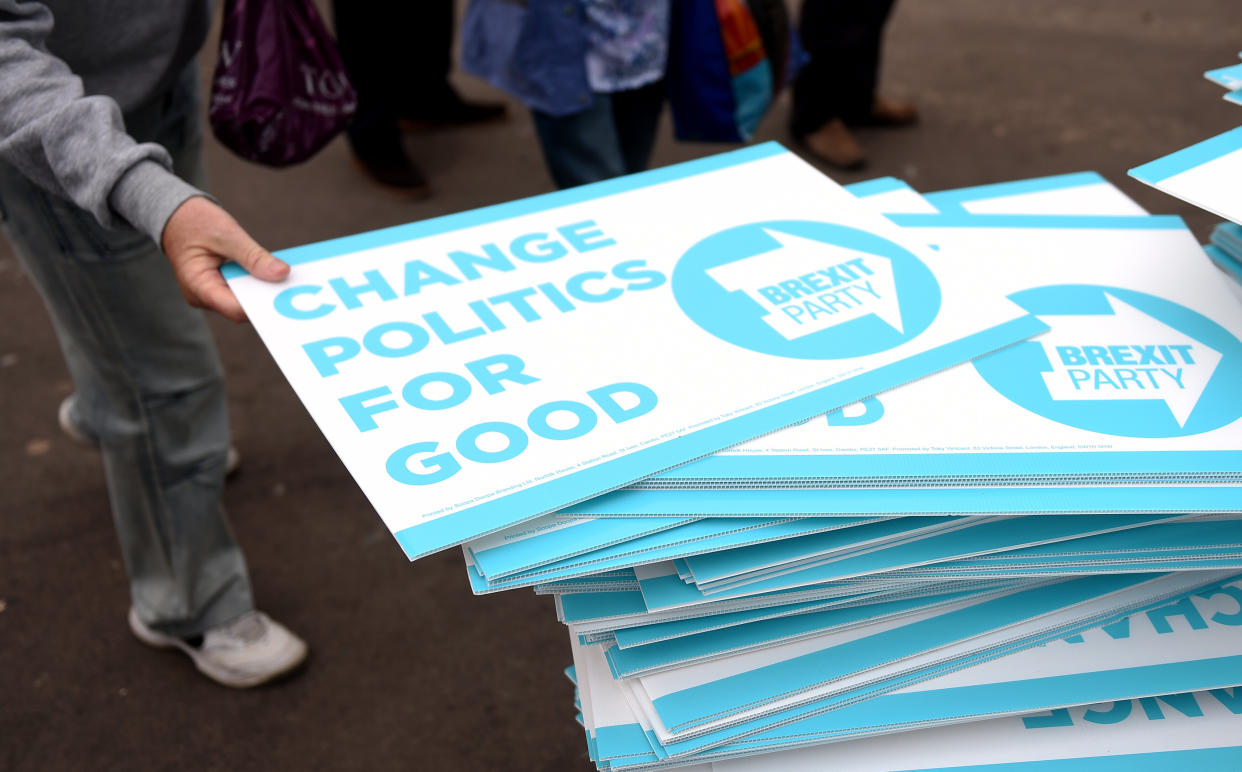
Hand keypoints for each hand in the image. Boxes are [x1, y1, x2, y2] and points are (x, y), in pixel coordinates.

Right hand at [161, 195, 289, 322]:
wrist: (176, 215)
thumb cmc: (195, 221)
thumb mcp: (226, 233)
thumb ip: (253, 256)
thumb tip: (281, 273)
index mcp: (198, 287)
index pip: (236, 309)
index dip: (262, 305)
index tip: (286, 295)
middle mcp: (204, 297)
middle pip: (243, 307)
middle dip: (266, 296)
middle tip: (294, 286)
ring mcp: (212, 294)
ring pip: (246, 299)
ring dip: (263, 288)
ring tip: (286, 277)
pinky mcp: (221, 287)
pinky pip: (244, 289)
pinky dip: (257, 280)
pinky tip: (273, 272)